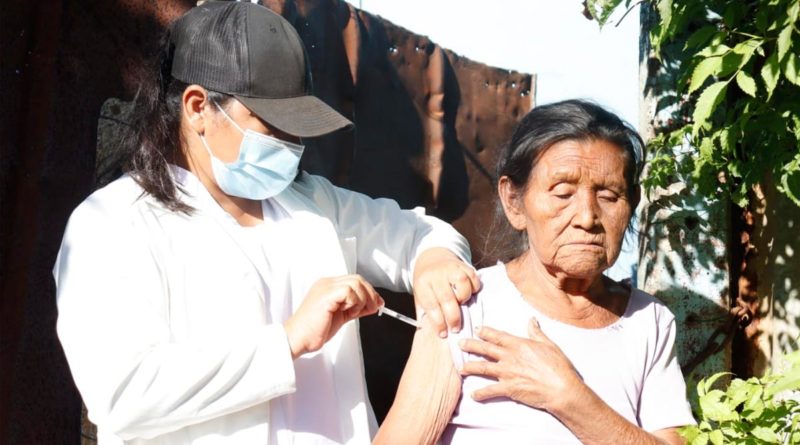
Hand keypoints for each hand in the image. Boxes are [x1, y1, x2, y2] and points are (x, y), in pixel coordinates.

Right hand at [284, 275, 383, 358]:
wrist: (298, 339)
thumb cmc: (315, 330)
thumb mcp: (341, 316)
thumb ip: (356, 308)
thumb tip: (374, 305)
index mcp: (328, 286)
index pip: (355, 280)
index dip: (369, 291)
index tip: (377, 304)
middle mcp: (326, 283)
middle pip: (358, 279)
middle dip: (370, 294)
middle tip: (373, 308)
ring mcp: (325, 288)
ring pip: (356, 283)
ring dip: (362, 299)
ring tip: (353, 312)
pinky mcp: (326, 295)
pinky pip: (348, 291)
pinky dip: (354, 302)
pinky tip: (347, 312)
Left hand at [412, 247, 480, 337]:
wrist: (432, 259)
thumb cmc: (427, 284)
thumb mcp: (419, 297)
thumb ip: (424, 314)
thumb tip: (426, 333)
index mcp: (422, 284)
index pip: (431, 306)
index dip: (439, 323)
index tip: (444, 334)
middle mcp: (436, 275)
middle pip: (448, 299)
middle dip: (453, 318)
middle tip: (456, 328)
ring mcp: (451, 268)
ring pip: (463, 286)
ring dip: (464, 299)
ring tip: (461, 304)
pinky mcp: (463, 265)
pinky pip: (473, 279)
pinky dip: (473, 289)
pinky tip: (468, 294)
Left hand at [459, 317, 582, 410]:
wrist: (561, 388)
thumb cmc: (558, 367)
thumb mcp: (549, 345)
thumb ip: (537, 332)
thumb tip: (531, 320)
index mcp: (519, 345)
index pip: (497, 336)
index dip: (485, 332)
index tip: (477, 329)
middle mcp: (510, 357)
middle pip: (485, 349)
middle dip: (471, 345)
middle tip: (459, 344)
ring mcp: (507, 373)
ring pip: (483, 368)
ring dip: (470, 367)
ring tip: (460, 368)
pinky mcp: (508, 388)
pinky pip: (490, 391)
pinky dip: (480, 394)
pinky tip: (473, 395)